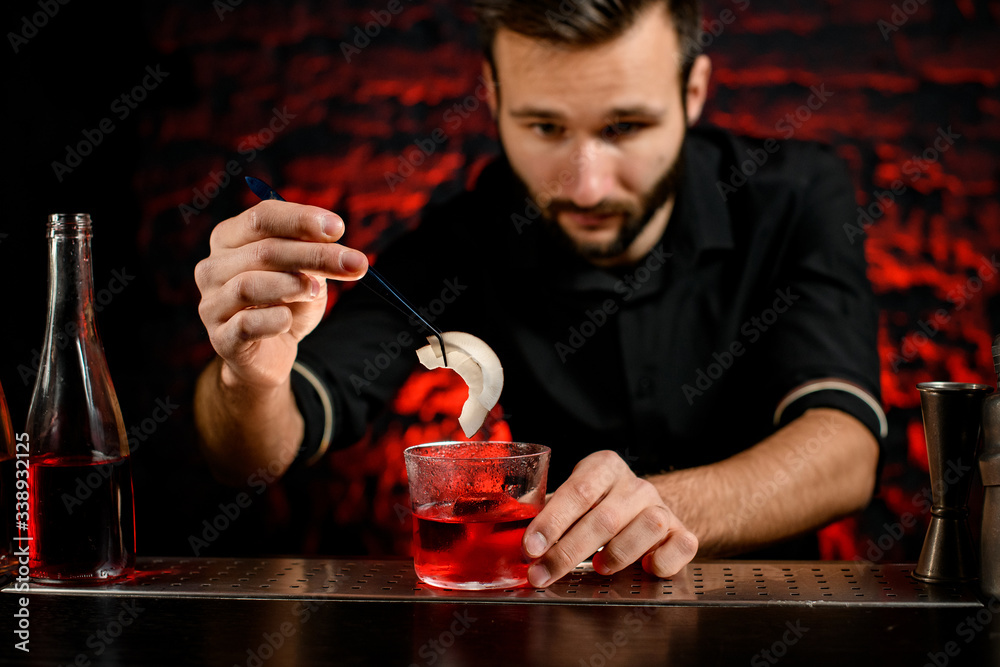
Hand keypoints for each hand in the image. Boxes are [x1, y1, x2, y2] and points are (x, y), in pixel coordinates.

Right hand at [194, 200, 367, 389]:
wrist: (270, 353)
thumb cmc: (287, 303)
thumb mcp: (305, 272)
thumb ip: (313, 254)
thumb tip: (334, 243)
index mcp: (230, 238)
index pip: (262, 217)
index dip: (301, 220)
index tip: (338, 228)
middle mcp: (212, 267)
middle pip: (264, 250)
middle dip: (315, 255)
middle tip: (355, 263)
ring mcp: (212, 303)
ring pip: (249, 285)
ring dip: (292, 286)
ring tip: (316, 291)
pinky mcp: (221, 337)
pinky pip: (247, 324)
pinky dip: (274, 320)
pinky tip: (288, 320)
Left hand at [522, 450, 697, 586]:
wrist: (647, 507)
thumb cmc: (600, 505)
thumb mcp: (573, 497)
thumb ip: (549, 511)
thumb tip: (512, 534)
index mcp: (604, 467)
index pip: (577, 491)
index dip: (552, 522)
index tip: (530, 548)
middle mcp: (635, 485)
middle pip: (605, 517)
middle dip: (569, 551)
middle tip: (543, 573)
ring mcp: (662, 508)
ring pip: (647, 527)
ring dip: (618, 554)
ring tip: (599, 568)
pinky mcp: (682, 532)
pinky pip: (681, 545)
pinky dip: (663, 561)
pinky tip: (645, 568)